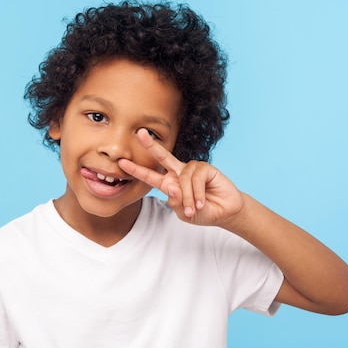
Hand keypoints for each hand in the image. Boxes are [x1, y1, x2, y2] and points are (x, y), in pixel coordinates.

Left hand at [118, 129, 244, 225]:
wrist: (224, 213)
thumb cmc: (203, 212)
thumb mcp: (184, 213)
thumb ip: (176, 202)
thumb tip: (171, 186)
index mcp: (169, 183)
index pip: (150, 176)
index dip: (137, 170)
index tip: (122, 163)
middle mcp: (179, 173)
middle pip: (162, 157)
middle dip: (151, 145)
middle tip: (140, 134)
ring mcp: (192, 168)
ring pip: (182, 179)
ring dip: (188, 197)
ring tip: (194, 209)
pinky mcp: (205, 167)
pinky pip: (196, 178)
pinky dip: (197, 193)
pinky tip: (202, 202)